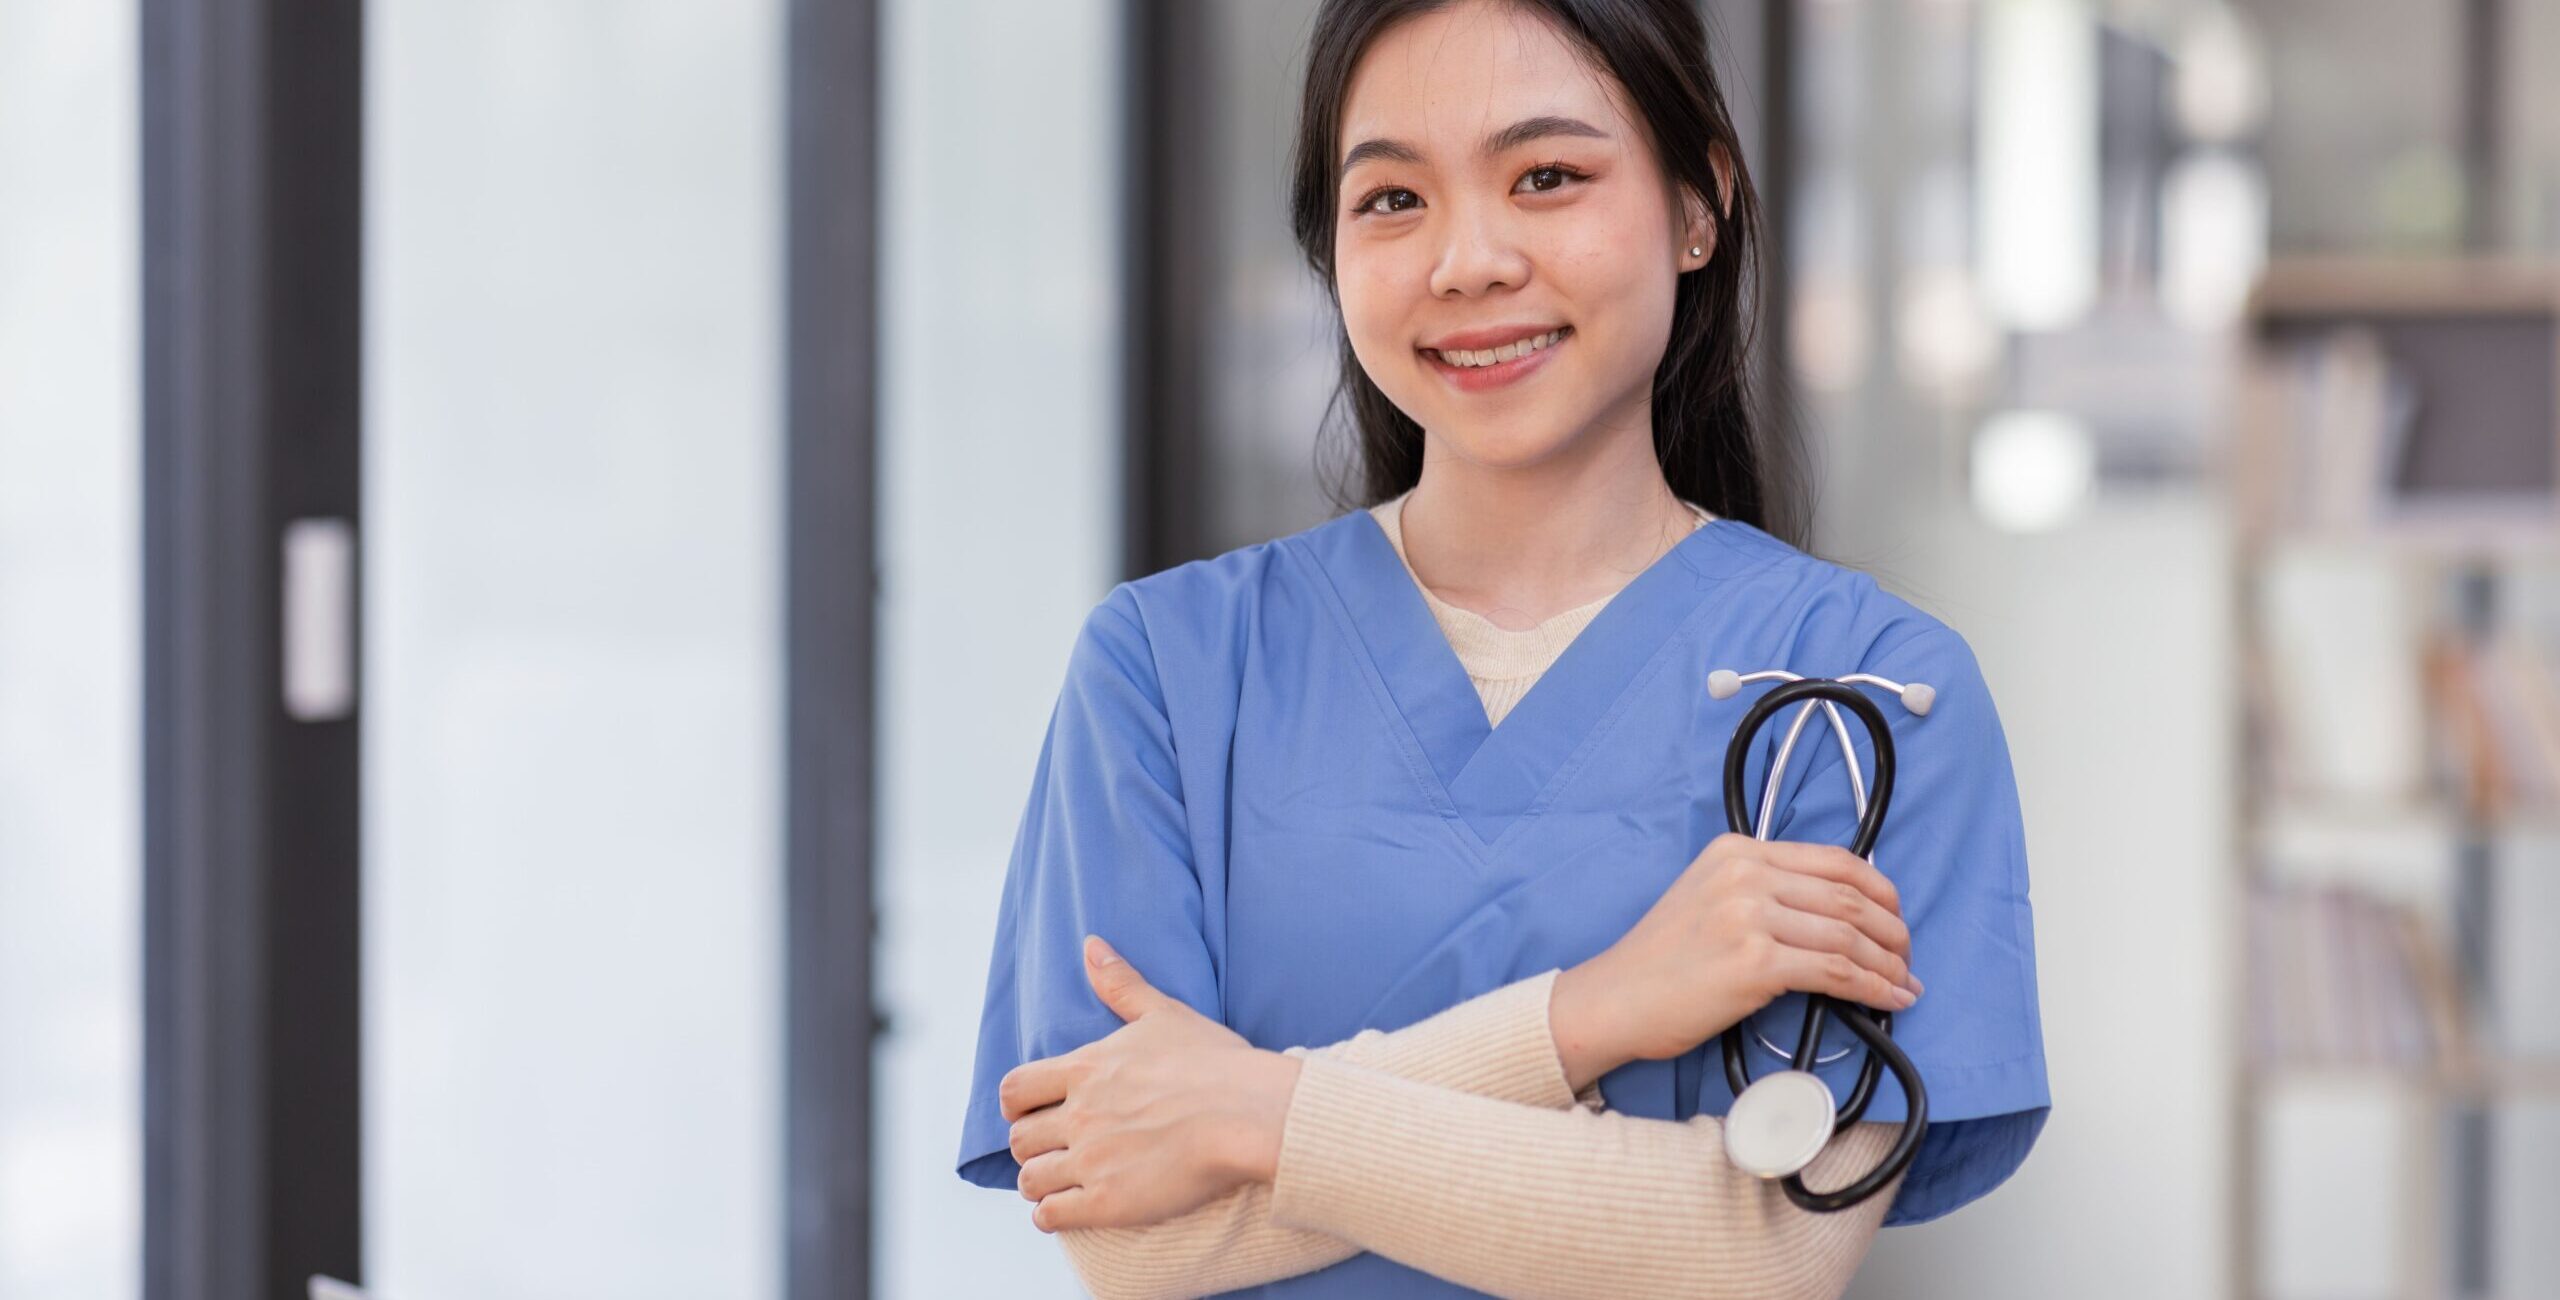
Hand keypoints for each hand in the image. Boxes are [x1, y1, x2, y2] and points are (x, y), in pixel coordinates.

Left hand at [998, 935, 1302, 1232]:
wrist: (1250, 1114)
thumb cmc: (1216, 1063)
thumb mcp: (1164, 1013)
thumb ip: (1121, 984)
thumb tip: (1090, 945)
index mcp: (1086, 1070)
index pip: (1013, 1090)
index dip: (1016, 1105)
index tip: (1033, 1112)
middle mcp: (1079, 1115)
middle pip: (1018, 1140)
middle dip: (1032, 1146)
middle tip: (1056, 1150)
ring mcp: (1091, 1161)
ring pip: (1029, 1180)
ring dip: (1040, 1183)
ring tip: (1062, 1182)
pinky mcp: (1109, 1203)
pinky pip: (1051, 1216)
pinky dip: (1052, 1215)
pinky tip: (1072, 1208)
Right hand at [1556, 833, 1920, 1081]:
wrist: (1616, 998)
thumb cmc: (1661, 961)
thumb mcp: (1708, 898)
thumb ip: (1764, 892)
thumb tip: (1837, 917)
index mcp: (1738, 851)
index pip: (1834, 860)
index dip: (1881, 891)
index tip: (1896, 918)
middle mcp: (1745, 874)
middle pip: (1849, 897)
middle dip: (1894, 932)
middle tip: (1907, 958)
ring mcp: (1749, 915)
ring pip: (1849, 936)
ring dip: (1890, 965)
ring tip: (1904, 984)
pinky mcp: (1755, 962)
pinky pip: (1836, 973)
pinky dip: (1874, 989)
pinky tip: (1889, 1000)